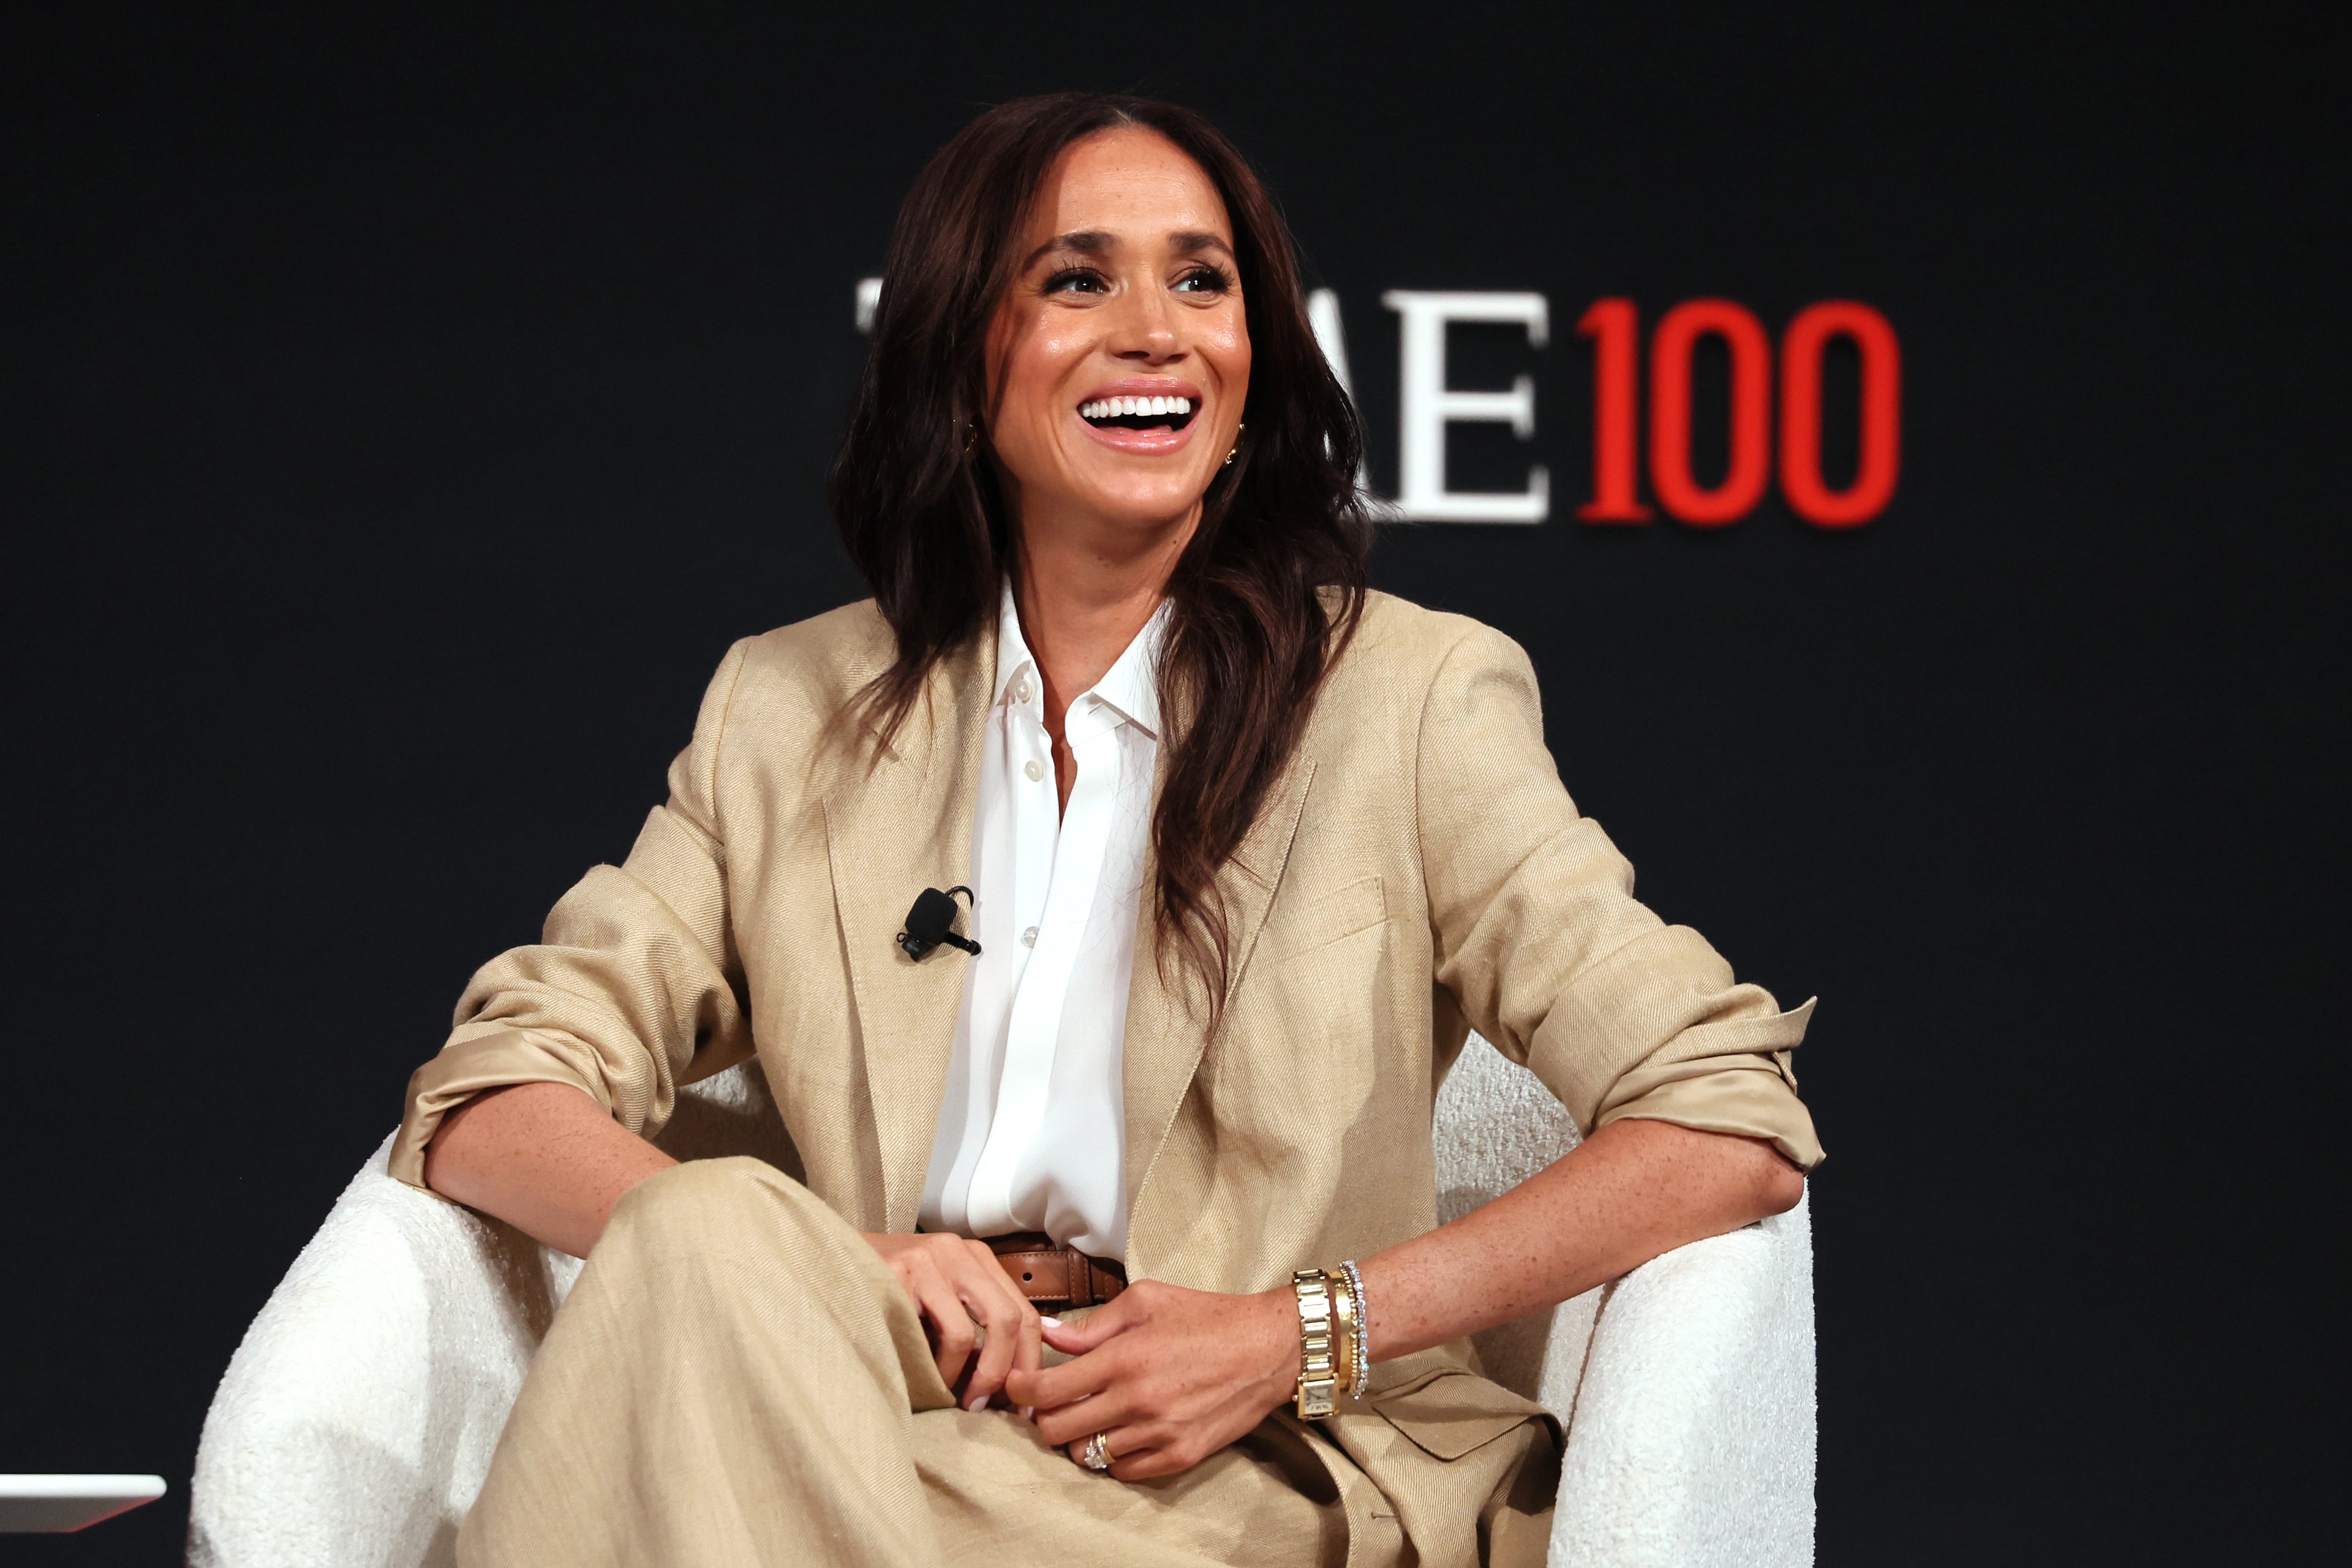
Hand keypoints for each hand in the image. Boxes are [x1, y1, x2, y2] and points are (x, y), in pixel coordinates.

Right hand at [861, 1233, 1042, 1412]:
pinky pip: (949, 1332)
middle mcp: (961, 1252)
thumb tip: (1010, 1381)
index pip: (1025, 1312)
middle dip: (1007, 1372)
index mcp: (976, 1259)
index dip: (1030, 1362)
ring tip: (956, 1398)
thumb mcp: (937, 1302)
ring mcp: (934, 1260)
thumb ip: (972, 1327)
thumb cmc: (885, 1296)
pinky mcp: (907, 1274)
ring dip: (976, 1375)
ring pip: (986, 1326)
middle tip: (987, 1407)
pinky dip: (945, 1366)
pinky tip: (929, 1377)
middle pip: (1014, 1318)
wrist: (825, 1263)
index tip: (1021, 1404)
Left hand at [1004, 1280, 1297, 1479]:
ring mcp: (1158, 1434)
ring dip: (1080, 1439)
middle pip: (1057, 1432)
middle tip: (1052, 1404)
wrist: (1269, 1348)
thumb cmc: (1207, 1316)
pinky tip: (1122, 1433)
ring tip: (1091, 1417)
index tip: (1015, 1387)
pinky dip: (1114, 1457)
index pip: (1046, 1392)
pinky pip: (1124, 1472)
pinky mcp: (1180, 1455)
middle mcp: (1136, 1401)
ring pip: (1088, 1456)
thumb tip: (1049, 1335)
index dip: (1019, 1392)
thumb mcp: (1147, 1300)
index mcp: (1122, 1359)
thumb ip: (1093, 1324)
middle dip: (1043, 1419)